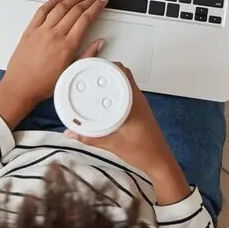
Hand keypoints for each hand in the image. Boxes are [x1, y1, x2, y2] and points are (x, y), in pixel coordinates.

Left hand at [0, 0, 107, 126]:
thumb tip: (100, 42)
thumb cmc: (44, 84)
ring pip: (60, 7)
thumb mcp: (71, 71)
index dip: (97, 7)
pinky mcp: (30, 30)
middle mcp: (55, 34)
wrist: (20, 87)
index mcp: (68, 45)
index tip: (103, 0)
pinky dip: (53, 1)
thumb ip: (87, 55)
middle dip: (89, 0)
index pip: (86, 19)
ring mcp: (41, 30)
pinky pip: (42, 10)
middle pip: (75, 10)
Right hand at [66, 64, 190, 204]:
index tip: (89, 67)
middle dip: (105, 71)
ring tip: (92, 86)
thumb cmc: (141, 151)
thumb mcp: (112, 144)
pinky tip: (103, 101)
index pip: (121, 72)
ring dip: (110, 81)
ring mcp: (140, 103)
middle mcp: (137, 98)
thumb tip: (68, 133)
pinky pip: (126, 93)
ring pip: (124, 83)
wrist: (159, 162)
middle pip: (122, 74)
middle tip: (87, 76)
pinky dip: (115, 91)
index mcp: (132, 101)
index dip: (105, 65)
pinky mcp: (139, 110)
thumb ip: (89, 137)